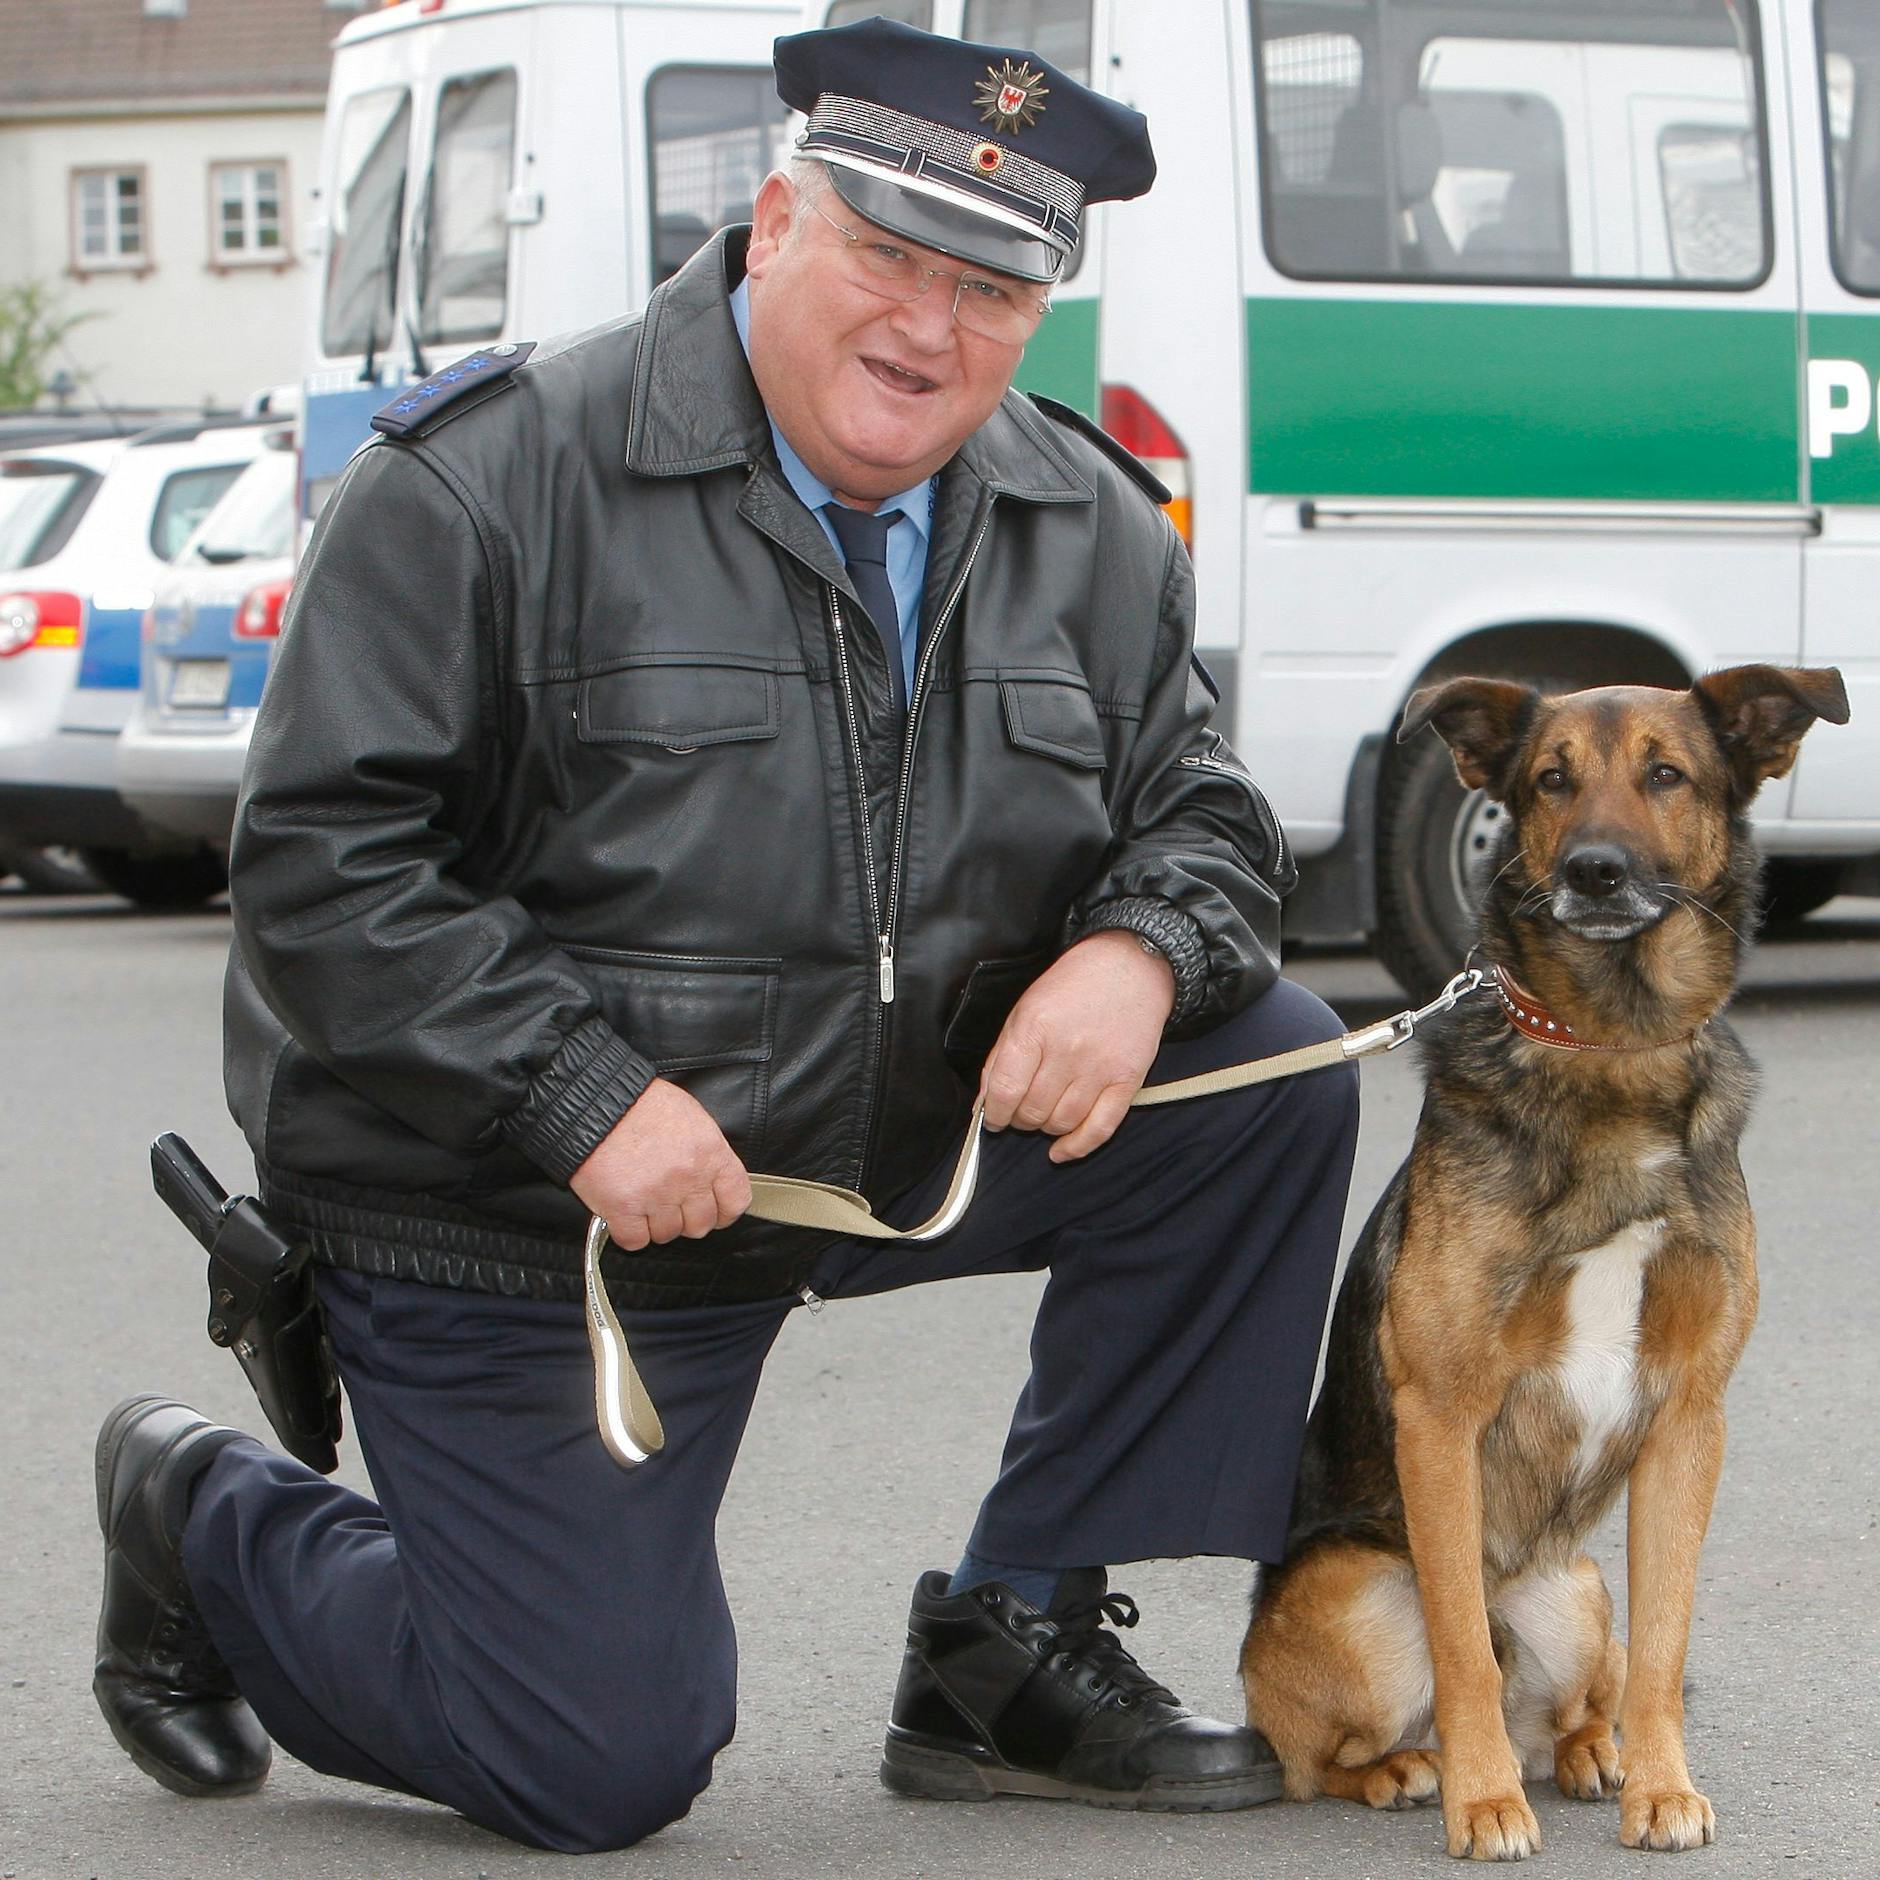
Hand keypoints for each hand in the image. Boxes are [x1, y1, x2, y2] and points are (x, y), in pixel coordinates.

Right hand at [570, 1078, 752, 1250]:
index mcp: (710, 1153)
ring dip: (656, 1224)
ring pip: (667, 1234)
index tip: (715, 1211)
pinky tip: (625, 1215)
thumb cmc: (640, 1103)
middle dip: (686, 1218)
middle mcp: (688, 1177)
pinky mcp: (623, 1208)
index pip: (736, 1200)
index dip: (725, 1211)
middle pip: (701, 1224)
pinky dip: (629, 1233)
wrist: (596, 1102)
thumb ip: (706, 1151)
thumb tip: (712, 1178)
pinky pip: (635, 1241)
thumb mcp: (691, 1117)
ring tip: (643, 1203)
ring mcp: (656, 1195)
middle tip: (671, 1205)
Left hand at [979, 931, 1174, 1162]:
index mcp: (1035, 1027)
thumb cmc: (1072, 985)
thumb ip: (1002, 1056)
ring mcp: (1100, 1067)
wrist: (1130, 966)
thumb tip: (984, 1102)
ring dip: (1045, 1128)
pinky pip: (1100, 1128)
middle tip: (1020, 1112)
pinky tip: (1061, 1151)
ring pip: (1062, 1122)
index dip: (994, 1112)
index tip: (993, 1117)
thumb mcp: (1024, 1008)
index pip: (1005, 1089)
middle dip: (1019, 1120)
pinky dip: (1077, 1146)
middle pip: (1033, 1110)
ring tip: (1043, 1116)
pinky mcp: (1128, 1079)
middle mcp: (1067, 1050)